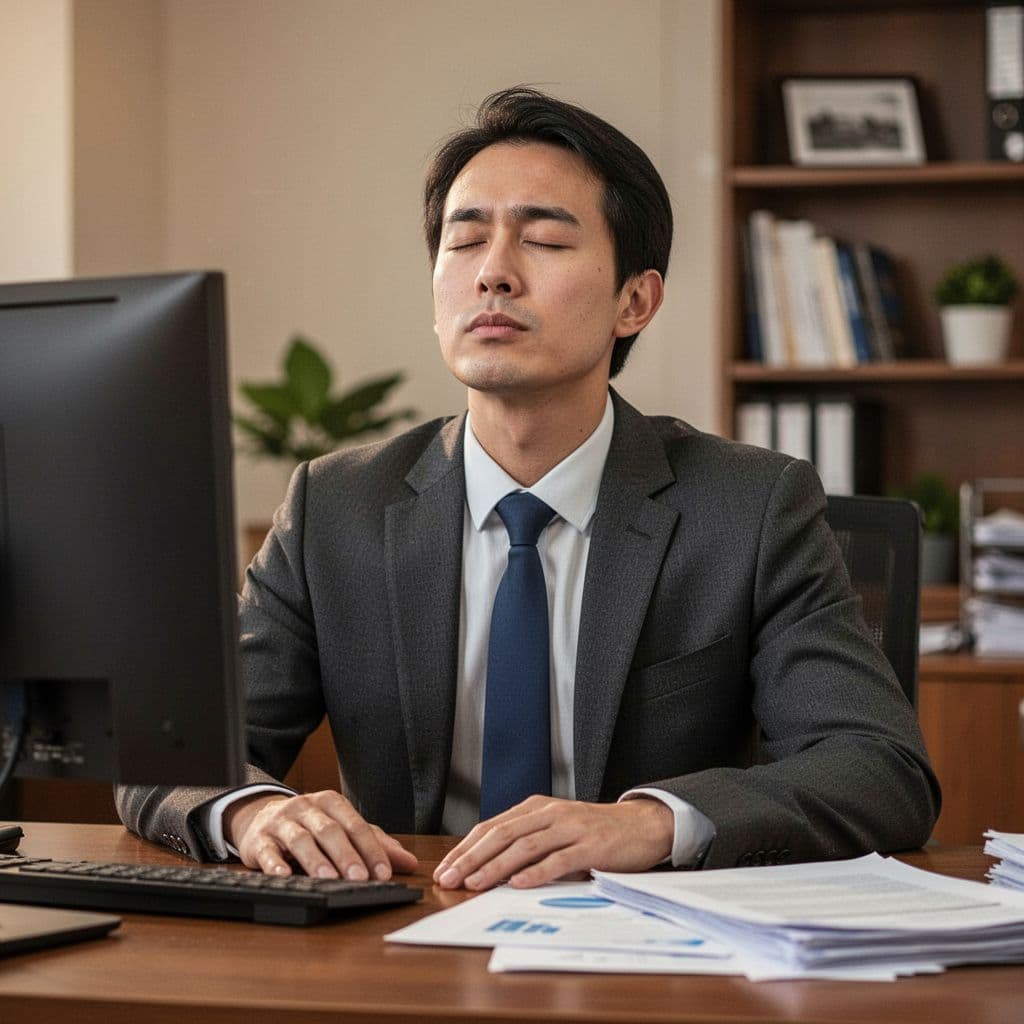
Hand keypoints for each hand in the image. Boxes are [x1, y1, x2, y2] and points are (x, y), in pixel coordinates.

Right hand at [224, 790, 417, 880]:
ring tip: (328, 880)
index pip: (355, 825)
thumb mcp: (342, 827)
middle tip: (359, 878)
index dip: (370, 849)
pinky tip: (284, 876)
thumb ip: (375, 843)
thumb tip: (410, 863)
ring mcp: (281, 822)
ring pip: (300, 839)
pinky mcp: (258, 840)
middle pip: (329, 830)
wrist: (260, 816)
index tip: (384, 873)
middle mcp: (306, 808)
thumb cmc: (310, 825)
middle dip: (345, 855)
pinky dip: (276, 864)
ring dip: (315, 860)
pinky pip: (267, 851)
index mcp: (331, 803)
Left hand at [432, 795, 673, 890]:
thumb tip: (487, 869)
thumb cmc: (595, 832)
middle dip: (471, 858)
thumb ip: (528, 844)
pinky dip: (536, 872)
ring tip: (474, 883)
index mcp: (536, 809)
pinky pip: (559, 859)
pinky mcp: (591, 845)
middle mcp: (550, 814)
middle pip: (502, 834)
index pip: (491, 827)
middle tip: (448, 878)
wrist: (642, 825)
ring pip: (525, 846)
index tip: (445, 868)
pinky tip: (518, 884)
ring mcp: (571, 827)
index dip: (465, 848)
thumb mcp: (556, 831)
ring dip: (496, 866)